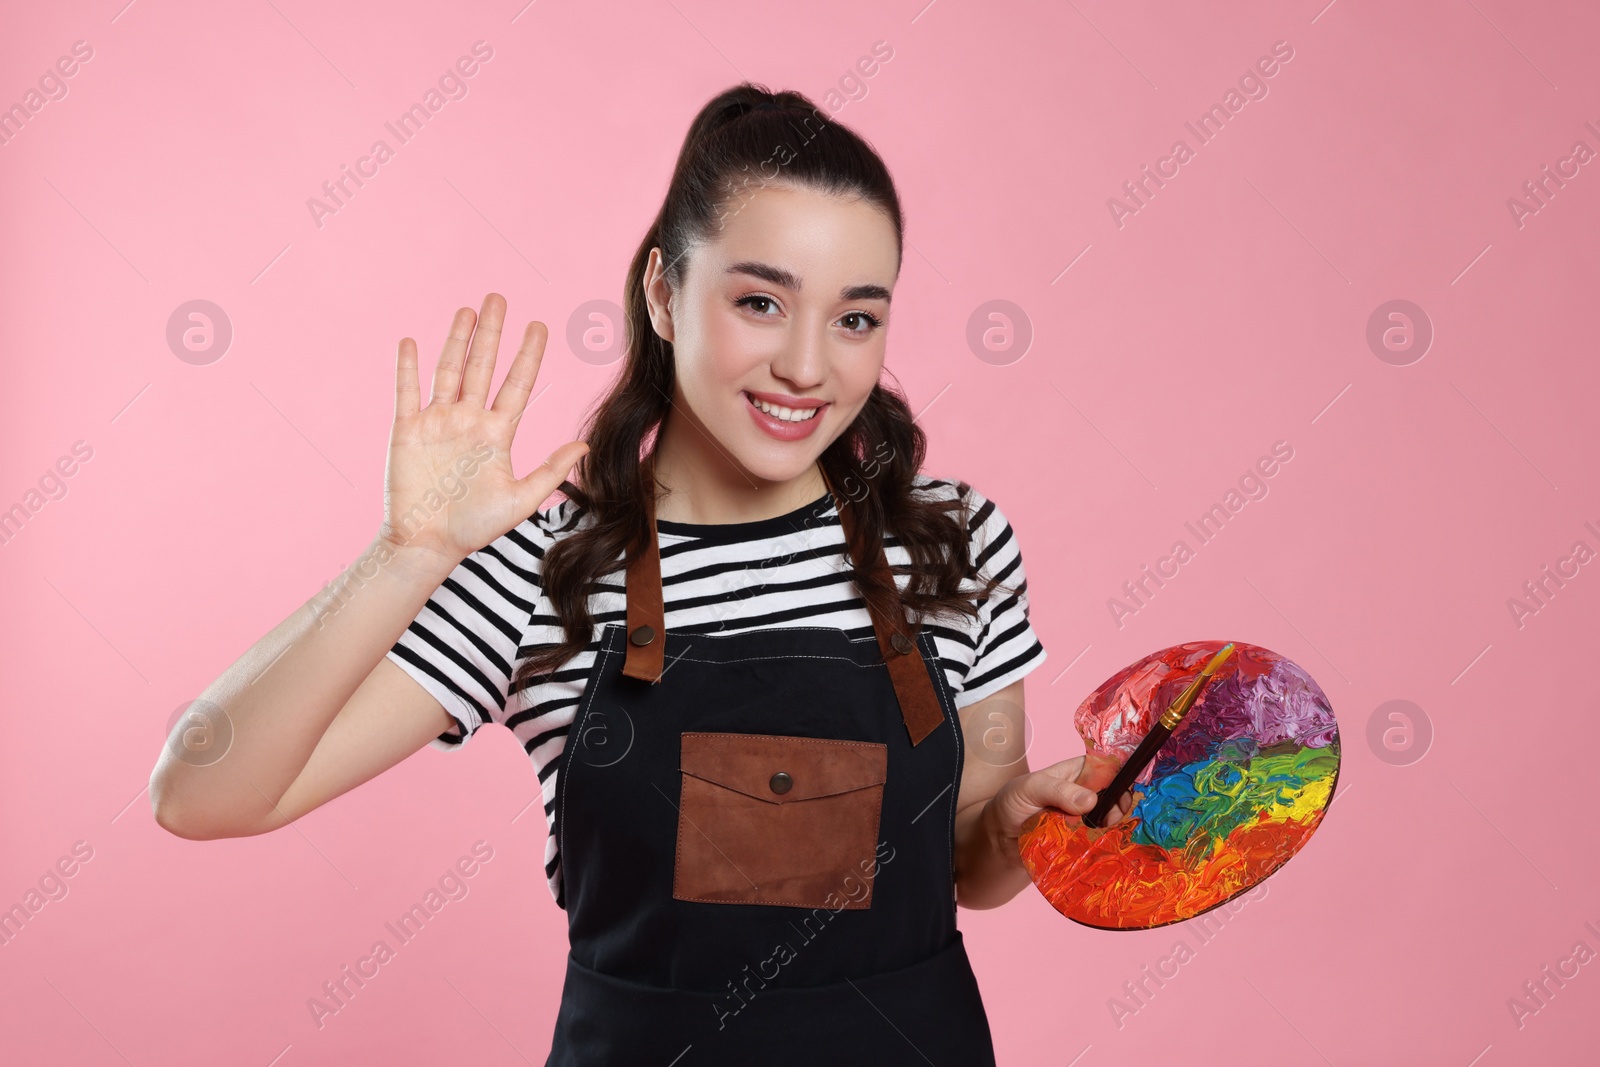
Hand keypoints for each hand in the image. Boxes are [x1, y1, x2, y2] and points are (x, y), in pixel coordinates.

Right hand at [380, 293, 589, 568]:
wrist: (427, 544)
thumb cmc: (475, 527)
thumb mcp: (520, 500)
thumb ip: (550, 470)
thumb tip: (585, 445)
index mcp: (497, 433)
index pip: (517, 385)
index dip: (528, 355)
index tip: (539, 326)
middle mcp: (468, 420)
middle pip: (482, 367)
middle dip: (491, 333)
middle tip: (499, 298)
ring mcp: (437, 422)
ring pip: (448, 370)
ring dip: (456, 340)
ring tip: (467, 310)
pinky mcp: (406, 430)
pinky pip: (406, 391)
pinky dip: (407, 367)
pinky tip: (411, 341)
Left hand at [990, 752, 1135, 858]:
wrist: (999, 839)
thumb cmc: (1012, 804)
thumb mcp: (1028, 789)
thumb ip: (1056, 790)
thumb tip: (1091, 801)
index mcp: (1079, 771)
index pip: (1109, 766)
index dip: (1122, 775)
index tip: (1121, 791)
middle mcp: (1088, 793)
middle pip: (1119, 794)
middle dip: (1120, 804)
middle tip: (1109, 817)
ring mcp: (1089, 818)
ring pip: (1115, 820)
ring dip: (1113, 826)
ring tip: (1099, 830)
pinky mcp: (1086, 841)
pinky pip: (1104, 842)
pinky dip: (1106, 844)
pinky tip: (1100, 845)